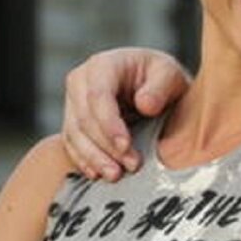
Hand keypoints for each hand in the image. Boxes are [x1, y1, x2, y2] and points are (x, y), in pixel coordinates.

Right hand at [63, 47, 190, 180]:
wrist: (154, 87)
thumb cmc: (161, 78)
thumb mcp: (170, 74)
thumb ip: (160, 87)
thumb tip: (144, 105)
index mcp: (104, 64)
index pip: (98, 95)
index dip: (109, 123)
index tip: (126, 146)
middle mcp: (81, 81)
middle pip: (84, 118)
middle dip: (106, 146)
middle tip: (131, 166)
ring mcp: (73, 102)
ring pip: (74, 134)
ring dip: (94, 158)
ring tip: (116, 175)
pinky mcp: (72, 121)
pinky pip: (71, 144)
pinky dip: (83, 161)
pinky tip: (98, 174)